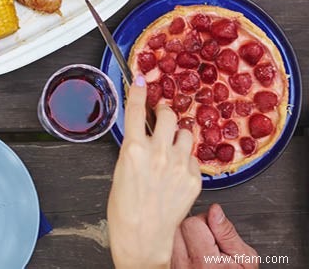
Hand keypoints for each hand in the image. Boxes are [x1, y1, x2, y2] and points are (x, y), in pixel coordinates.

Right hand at [107, 77, 201, 268]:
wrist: (143, 235)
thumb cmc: (125, 206)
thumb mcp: (121, 167)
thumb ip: (134, 146)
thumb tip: (143, 131)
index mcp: (133, 148)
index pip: (136, 108)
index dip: (139, 90)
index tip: (142, 79)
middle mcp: (159, 153)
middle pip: (168, 115)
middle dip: (164, 112)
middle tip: (161, 115)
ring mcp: (179, 165)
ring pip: (186, 133)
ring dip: (178, 135)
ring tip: (171, 147)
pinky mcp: (194, 178)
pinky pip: (193, 157)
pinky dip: (186, 159)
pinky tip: (176, 170)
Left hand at [172, 204, 258, 267]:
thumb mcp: (245, 260)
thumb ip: (229, 234)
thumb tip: (215, 211)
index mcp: (205, 263)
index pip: (192, 223)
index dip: (206, 223)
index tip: (215, 236)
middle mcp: (184, 266)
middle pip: (178, 226)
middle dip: (193, 228)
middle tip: (208, 242)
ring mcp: (174, 267)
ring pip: (171, 234)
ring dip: (183, 235)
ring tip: (199, 248)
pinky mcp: (168, 267)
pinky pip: (164, 245)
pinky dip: (176, 245)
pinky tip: (189, 252)